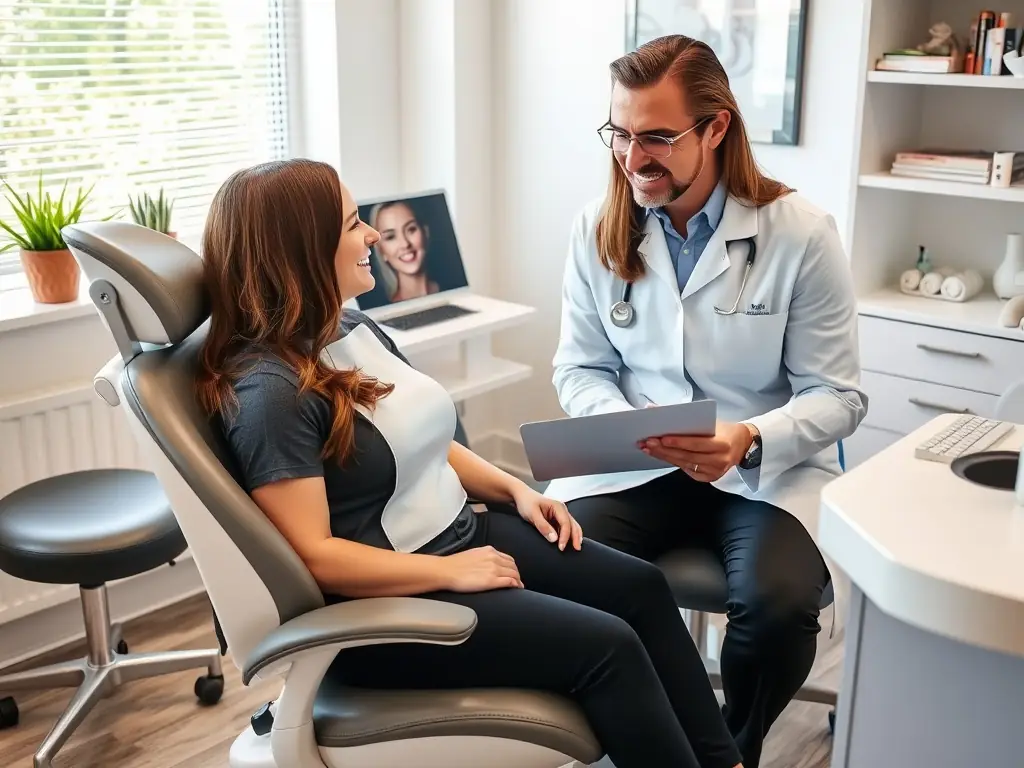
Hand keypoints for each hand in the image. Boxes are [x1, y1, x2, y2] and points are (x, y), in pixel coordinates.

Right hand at [439, 546, 522, 591]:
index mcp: (489, 551)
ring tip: (518, 587)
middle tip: (517, 582)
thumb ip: (483, 557)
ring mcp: (494, 569)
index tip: (512, 573)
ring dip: (518, 580)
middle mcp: (494, 558)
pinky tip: (517, 589)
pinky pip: (510, 582)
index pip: (508, 559)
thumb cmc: (454, 565)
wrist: (446, 571)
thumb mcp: (473, 554)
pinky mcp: (491, 581)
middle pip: (513, 567)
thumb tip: (487, 565)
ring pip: (514, 574)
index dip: (512, 567)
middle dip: (517, 574)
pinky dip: (516, 585)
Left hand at [511, 484, 582, 550]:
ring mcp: (560, 514)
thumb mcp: (532, 514)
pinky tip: (569, 542)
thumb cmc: (526, 503)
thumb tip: (554, 539)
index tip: (561, 547)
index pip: (565, 523)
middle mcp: (562, 509)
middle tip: (576, 549)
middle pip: (573, 524)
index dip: (565, 536)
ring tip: (576, 547)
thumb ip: (543, 526)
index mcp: (557, 506)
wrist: (522, 496)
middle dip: (576, 537)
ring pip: (572, 526)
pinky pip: (566, 527)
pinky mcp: (557, 518)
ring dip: (575, 536)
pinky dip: (570, 535)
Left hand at [639, 421, 753, 481]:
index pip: (696, 443)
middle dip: (664, 449)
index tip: (661, 438)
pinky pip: (688, 470)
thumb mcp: (711, 421)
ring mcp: (715, 471)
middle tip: (648, 442)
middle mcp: (719, 460)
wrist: (742, 444)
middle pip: (687, 455)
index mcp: (722, 443)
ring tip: (649, 449)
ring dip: (664, 456)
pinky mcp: (710, 478)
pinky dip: (674, 462)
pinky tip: (662, 456)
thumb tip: (657, 410)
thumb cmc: (723, 430)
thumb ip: (686, 418)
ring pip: (684, 464)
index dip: (678, 442)